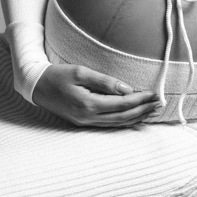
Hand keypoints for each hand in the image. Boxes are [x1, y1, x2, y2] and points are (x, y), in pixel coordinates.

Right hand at [32, 63, 161, 127]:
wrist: (36, 87)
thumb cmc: (57, 76)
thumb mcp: (80, 72)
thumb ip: (104, 81)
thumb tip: (127, 89)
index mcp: (88, 104)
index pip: (122, 104)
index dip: (141, 99)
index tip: (154, 93)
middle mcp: (88, 117)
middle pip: (123, 117)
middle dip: (143, 110)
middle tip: (159, 103)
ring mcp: (86, 122)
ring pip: (118, 124)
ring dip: (137, 118)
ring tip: (152, 111)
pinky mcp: (84, 122)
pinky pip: (109, 124)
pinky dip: (125, 122)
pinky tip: (135, 118)